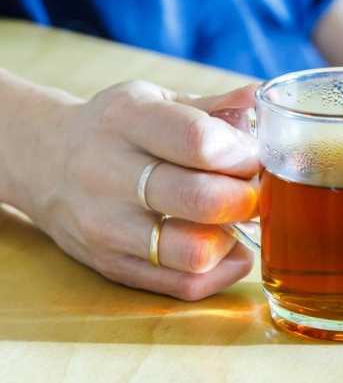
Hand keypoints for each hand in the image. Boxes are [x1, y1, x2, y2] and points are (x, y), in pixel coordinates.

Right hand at [23, 80, 258, 299]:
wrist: (42, 160)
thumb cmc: (119, 127)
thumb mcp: (157, 99)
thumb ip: (215, 106)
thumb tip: (261, 97)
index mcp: (127, 120)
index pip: (198, 141)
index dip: (242, 153)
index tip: (253, 156)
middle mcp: (108, 174)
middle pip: (202, 200)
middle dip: (247, 198)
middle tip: (253, 190)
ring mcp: (106, 226)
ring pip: (194, 252)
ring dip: (233, 239)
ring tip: (234, 220)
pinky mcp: (111, 266)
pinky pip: (183, 285)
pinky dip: (220, 270)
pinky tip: (225, 246)